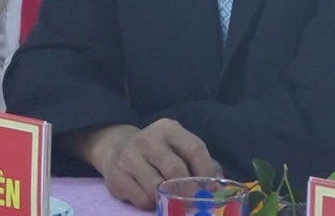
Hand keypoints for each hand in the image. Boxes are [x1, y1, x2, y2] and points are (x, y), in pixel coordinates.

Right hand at [84, 120, 221, 209]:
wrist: (118, 149)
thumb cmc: (160, 152)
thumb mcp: (180, 148)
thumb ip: (202, 163)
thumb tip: (218, 186)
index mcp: (168, 129)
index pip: (194, 148)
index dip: (206, 171)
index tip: (211, 189)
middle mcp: (147, 139)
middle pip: (175, 170)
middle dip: (188, 190)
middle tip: (194, 201)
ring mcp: (129, 157)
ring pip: (157, 188)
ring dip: (168, 199)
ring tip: (172, 199)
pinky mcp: (117, 176)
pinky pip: (142, 199)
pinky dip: (151, 204)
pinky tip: (152, 197)